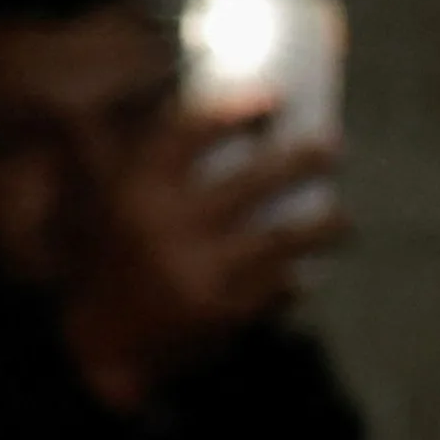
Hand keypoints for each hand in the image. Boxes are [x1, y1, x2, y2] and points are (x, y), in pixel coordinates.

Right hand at [52, 93, 345, 408]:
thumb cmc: (111, 259)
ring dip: (323, 226)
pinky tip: (305, 274)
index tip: (275, 97)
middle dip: (304, 160)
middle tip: (333, 149)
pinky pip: (276, 286)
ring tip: (341, 221)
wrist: (99, 346)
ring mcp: (198, 270)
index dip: (234, 109)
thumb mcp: (105, 201)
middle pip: (255, 180)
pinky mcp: (222, 312)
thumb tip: (180, 92)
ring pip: (282, 238)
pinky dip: (293, 280)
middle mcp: (167, 224)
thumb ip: (131, 152)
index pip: (189, 133)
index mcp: (135, 188)